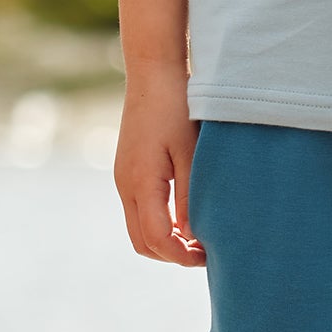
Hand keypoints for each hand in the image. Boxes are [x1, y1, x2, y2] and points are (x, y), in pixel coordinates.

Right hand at [114, 65, 204, 265]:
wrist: (153, 74)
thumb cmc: (177, 108)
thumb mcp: (191, 153)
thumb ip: (191, 197)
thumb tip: (194, 236)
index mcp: (141, 182)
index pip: (157, 239)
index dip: (181, 256)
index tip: (208, 258)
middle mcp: (126, 186)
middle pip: (142, 243)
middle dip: (171, 256)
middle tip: (204, 253)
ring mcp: (123, 179)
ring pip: (138, 230)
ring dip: (165, 241)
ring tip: (198, 237)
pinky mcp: (127, 172)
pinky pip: (139, 211)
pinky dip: (159, 224)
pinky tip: (185, 216)